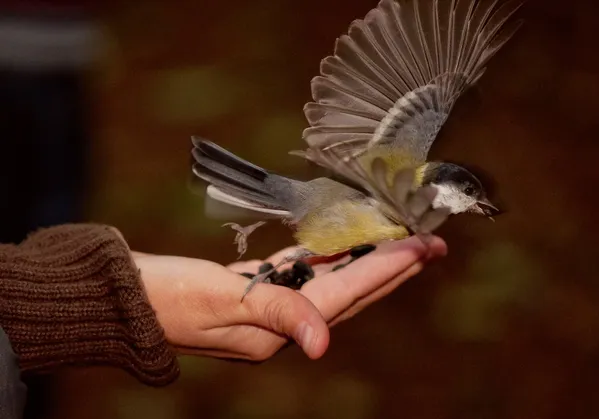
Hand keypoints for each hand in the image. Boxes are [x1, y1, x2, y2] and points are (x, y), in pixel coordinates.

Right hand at [133, 236, 445, 361]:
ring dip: (365, 262)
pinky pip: (301, 274)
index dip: (387, 268)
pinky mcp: (252, 290)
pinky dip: (324, 259)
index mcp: (278, 325)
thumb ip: (274, 314)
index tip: (423, 246)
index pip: (346, 292)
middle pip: (350, 291)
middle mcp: (280, 322)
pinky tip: (339, 247)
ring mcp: (268, 307)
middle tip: (431, 245)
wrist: (127, 299)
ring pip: (331, 281)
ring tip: (397, 244)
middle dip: (392, 268)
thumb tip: (322, 342)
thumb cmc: (166, 297)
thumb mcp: (220, 301)